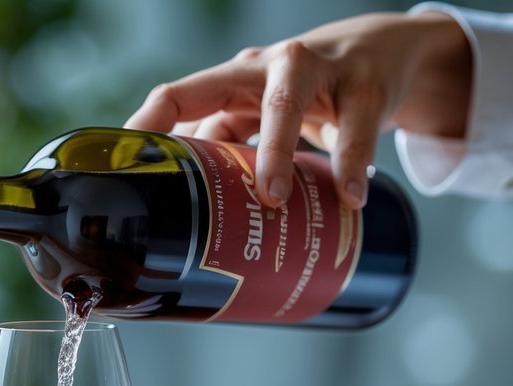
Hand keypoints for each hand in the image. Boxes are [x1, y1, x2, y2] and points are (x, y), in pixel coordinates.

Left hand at [125, 12, 471, 208]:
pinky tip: (351, 196)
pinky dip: (351, 166)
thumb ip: (227, 146)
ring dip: (276, 153)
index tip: (124, 168)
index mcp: (233, 81)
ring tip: (275, 197)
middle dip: (199, 143)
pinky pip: (355, 128)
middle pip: (217, 94)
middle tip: (191, 196)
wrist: (388, 55)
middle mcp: (266, 68)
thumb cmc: (310, 94)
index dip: (147, 127)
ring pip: (284, 106)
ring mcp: (316, 71)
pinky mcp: (363, 86)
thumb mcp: (264, 115)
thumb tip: (182, 203)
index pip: (177, 96)